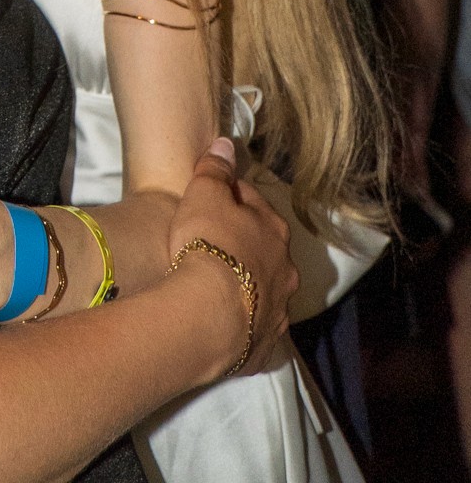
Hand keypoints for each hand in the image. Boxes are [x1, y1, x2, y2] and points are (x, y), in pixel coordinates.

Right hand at [165, 139, 296, 379]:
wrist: (209, 314)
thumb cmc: (208, 243)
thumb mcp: (204, 194)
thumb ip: (215, 169)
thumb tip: (226, 144)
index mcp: (274, 229)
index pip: (252, 201)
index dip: (229, 196)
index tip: (209, 198)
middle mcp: (285, 269)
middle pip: (264, 248)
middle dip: (244, 243)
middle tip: (213, 243)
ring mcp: (279, 309)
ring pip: (265, 289)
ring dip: (248, 284)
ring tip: (219, 286)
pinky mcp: (266, 345)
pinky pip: (257, 328)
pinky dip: (246, 322)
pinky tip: (227, 322)